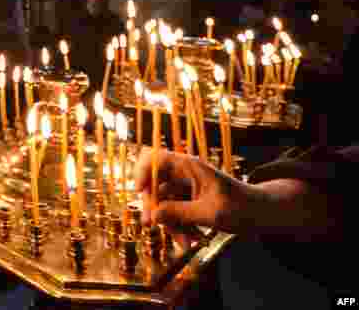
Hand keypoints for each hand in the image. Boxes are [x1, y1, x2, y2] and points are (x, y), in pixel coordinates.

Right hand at [134, 148, 258, 243]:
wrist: (261, 215)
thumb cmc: (241, 207)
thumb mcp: (211, 212)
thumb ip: (180, 212)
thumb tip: (153, 215)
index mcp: (189, 167)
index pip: (155, 158)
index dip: (142, 171)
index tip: (139, 191)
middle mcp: (183, 174)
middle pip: (153, 185)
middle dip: (154, 207)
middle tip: (152, 226)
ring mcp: (184, 188)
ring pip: (162, 203)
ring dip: (170, 223)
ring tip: (186, 241)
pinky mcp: (187, 201)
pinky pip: (173, 213)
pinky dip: (179, 227)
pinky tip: (191, 240)